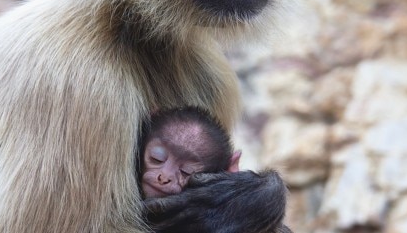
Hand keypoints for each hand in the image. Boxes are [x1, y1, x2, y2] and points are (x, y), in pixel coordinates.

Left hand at [144, 170, 289, 232]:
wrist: (266, 200)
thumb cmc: (239, 187)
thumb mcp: (215, 179)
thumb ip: (198, 182)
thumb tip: (185, 183)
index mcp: (193, 198)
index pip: (159, 208)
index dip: (147, 211)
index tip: (140, 211)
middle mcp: (197, 216)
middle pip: (163, 226)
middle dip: (153, 226)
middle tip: (144, 225)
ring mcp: (207, 230)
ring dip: (167, 231)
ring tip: (157, 230)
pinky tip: (182, 232)